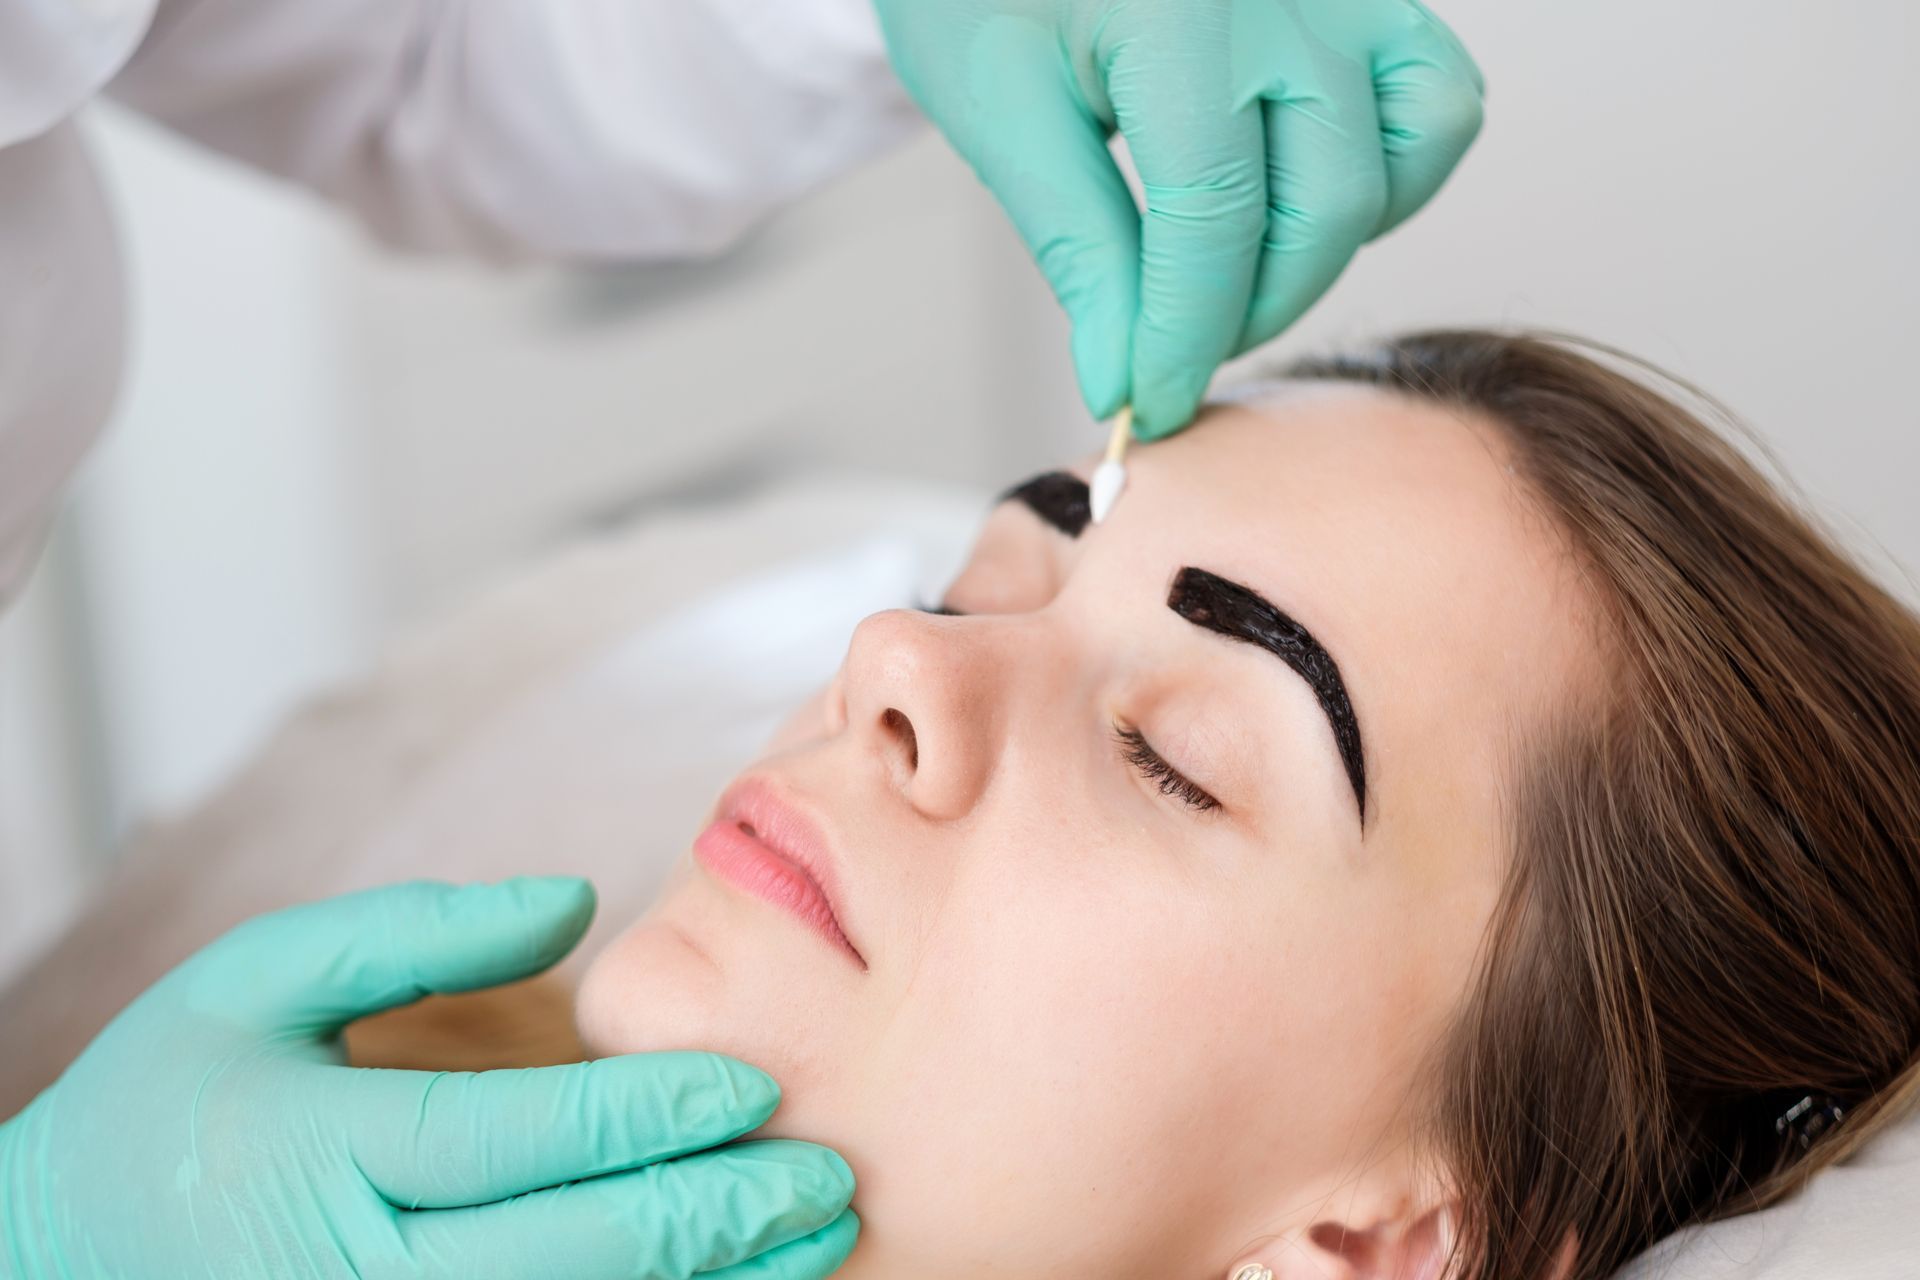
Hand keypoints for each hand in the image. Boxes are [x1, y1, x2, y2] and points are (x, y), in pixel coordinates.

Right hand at [0, 878, 857, 1278]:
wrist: (58, 1259)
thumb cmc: (172, 1102)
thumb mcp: (257, 981)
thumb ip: (415, 930)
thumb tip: (575, 899)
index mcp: (320, 1156)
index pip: (509, 1140)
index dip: (643, 1115)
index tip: (753, 1084)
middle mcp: (354, 1272)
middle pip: (568, 1253)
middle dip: (713, 1215)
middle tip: (825, 1173)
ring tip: (813, 1242)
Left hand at [873, 0, 1484, 436]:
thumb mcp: (1002, 114)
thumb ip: (1078, 249)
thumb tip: (1124, 379)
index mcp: (1178, 11)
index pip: (1215, 217)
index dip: (1184, 335)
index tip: (1146, 403)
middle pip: (1325, 205)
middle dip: (1249, 311)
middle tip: (1170, 350)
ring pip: (1404, 159)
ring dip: (1323, 253)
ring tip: (1229, 276)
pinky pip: (1434, 102)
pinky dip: (1389, 177)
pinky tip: (1297, 205)